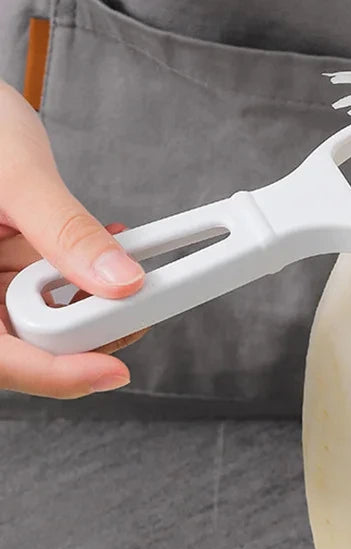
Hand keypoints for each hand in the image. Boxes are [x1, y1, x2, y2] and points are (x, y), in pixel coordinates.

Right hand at [0, 79, 145, 397]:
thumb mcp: (18, 175)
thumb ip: (66, 231)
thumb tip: (122, 280)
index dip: (55, 373)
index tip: (112, 371)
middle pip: (21, 345)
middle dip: (84, 334)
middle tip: (135, 310)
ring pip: (38, 319)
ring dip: (89, 302)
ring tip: (126, 270)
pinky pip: (43, 284)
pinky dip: (81, 273)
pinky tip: (108, 247)